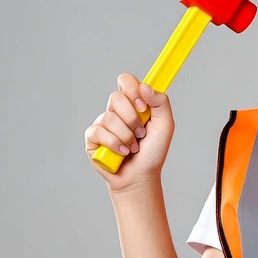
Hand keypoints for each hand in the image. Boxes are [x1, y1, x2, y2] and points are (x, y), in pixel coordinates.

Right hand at [84, 73, 174, 187]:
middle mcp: (116, 110)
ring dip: (126, 136)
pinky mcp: (92, 137)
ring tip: (133, 147)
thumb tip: (144, 86)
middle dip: (132, 119)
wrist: (141, 176)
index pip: (125, 81)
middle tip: (141, 134)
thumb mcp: (165, 125)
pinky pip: (99, 132)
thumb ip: (161, 102)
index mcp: (133, 103)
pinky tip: (122, 153)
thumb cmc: (153, 151)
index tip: (143, 105)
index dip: (132, 89)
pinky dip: (115, 145)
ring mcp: (103, 123)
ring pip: (109, 118)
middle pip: (116, 98)